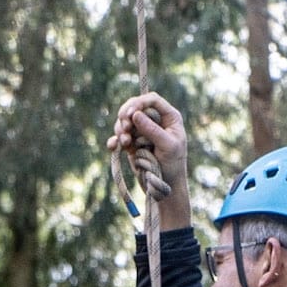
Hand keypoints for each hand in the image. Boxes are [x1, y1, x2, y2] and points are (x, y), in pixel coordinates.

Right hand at [108, 93, 190, 222]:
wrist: (165, 187)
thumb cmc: (173, 166)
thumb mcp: (167, 146)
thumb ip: (152, 130)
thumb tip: (135, 115)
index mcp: (169, 117)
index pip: (152, 100)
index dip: (139, 103)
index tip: (130, 114)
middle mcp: (155, 121)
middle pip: (134, 108)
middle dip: (126, 116)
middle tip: (125, 128)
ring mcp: (142, 132)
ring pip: (125, 122)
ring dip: (121, 130)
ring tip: (126, 144)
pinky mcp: (132, 144)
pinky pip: (119, 137)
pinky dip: (115, 140)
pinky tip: (113, 146)